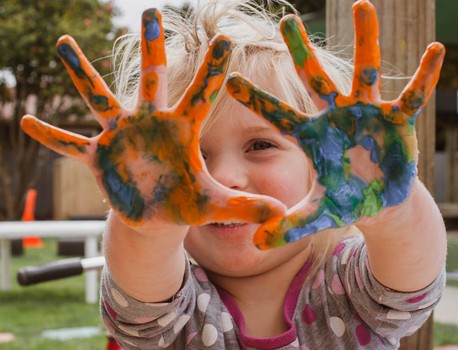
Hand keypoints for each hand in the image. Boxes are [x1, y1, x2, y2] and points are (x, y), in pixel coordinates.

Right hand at [21, 9, 284, 228]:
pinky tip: (25, 122)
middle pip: (151, 80)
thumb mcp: (214, 205)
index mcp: (182, 131)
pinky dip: (52, 136)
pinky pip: (71, 144)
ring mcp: (122, 136)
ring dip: (82, 74)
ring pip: (100, 99)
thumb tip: (280, 214)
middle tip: (151, 11)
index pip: (201, 95)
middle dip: (151, 48)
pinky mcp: (99, 156)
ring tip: (65, 43)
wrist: (157, 215)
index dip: (212, 70)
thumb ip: (244, 206)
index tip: (225, 39)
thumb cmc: (187, 203)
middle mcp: (150, 124)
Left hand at [226, 0, 444, 248]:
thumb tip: (254, 245)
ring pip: (365, 72)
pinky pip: (411, 95)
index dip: (256, 99)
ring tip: (362, 5)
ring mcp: (366, 115)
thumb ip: (286, 227)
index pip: (278, 116)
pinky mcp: (396, 121)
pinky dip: (423, 76)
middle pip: (314, 80)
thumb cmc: (345, 201)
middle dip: (302, 51)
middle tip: (287, 20)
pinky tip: (435, 51)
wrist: (379, 201)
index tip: (228, 78)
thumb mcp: (316, 214)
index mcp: (312, 136)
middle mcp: (336, 117)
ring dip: (366, 41)